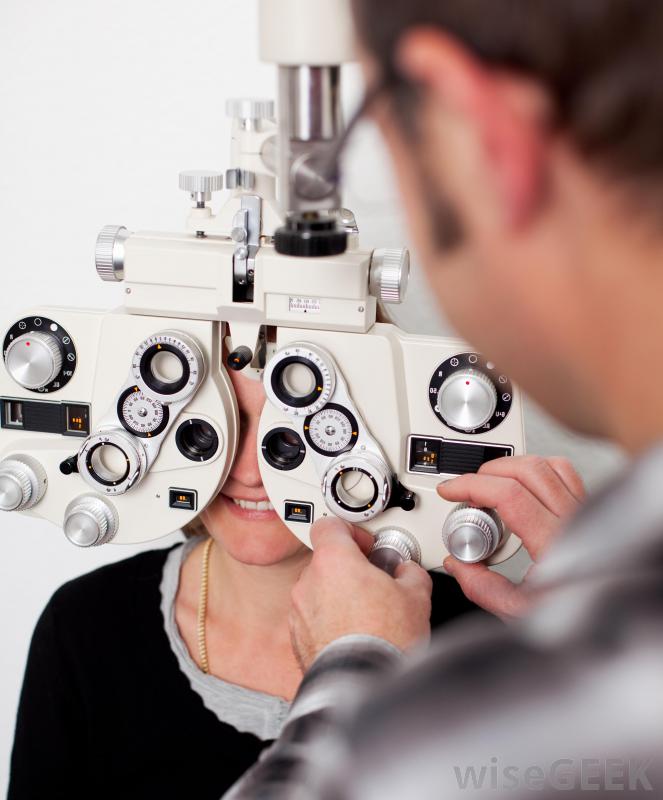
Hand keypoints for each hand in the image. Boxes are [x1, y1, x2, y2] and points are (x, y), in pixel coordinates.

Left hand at [289, 519, 432, 671]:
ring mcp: (300, 611)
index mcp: (334, 561)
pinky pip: (313, 618)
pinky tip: (354, 634)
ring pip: (318, 590)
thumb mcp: (416, 595)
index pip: (330, 526)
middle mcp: (309, 582)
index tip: (366, 546)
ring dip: (338, 596)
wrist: (364, 685)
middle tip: (373, 582)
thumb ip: (410, 572)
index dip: (351, 532)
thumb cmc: (385, 640)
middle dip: (349, 568)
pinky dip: (329, 621)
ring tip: (366, 614)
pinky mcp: (297, 637)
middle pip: (326, 560)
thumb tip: (409, 572)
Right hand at [438, 455, 584, 619]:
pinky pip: (564, 473)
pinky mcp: (588, 510)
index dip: (472, 486)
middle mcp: (574, 521)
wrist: (614, 621)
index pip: (509, 495)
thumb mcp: (521, 614)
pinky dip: (537, 469)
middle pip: (526, 471)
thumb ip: (483, 589)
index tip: (452, 490)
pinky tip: (522, 484)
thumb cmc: (579, 617)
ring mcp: (584, 511)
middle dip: (487, 473)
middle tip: (466, 490)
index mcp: (554, 543)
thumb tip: (458, 565)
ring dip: (512, 466)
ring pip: (547, 465)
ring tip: (491, 483)